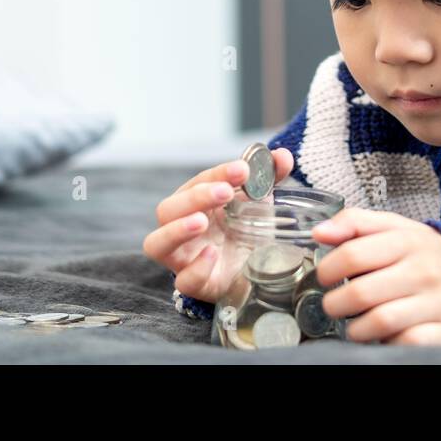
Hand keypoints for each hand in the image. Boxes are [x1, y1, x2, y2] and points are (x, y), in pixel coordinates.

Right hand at [142, 148, 295, 302]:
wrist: (255, 270)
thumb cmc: (246, 230)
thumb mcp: (259, 201)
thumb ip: (270, 177)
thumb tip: (283, 156)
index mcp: (194, 203)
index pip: (198, 182)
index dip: (218, 174)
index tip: (242, 169)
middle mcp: (181, 228)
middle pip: (168, 209)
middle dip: (195, 197)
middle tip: (225, 192)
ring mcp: (184, 258)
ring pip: (157, 243)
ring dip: (177, 230)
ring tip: (201, 221)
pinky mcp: (196, 285)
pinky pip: (184, 281)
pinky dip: (196, 268)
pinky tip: (212, 254)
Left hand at [311, 208, 440, 345]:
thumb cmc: (425, 255)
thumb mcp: (396, 228)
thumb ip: (356, 223)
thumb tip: (320, 233)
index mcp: (408, 241)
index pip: (353, 254)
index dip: (328, 268)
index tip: (325, 276)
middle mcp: (424, 270)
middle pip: (361, 292)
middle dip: (336, 303)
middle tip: (334, 305)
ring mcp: (438, 302)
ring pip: (380, 322)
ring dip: (356, 329)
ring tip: (354, 324)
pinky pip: (407, 343)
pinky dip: (388, 343)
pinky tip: (384, 336)